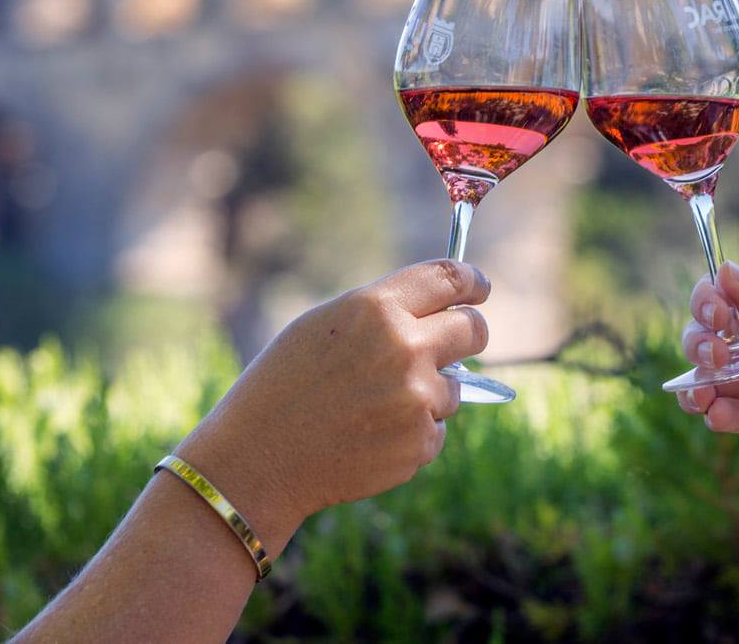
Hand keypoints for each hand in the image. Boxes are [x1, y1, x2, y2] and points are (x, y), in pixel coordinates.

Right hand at [173, 260, 489, 548]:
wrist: (259, 460)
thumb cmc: (284, 386)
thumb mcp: (324, 326)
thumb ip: (383, 313)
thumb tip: (438, 312)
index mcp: (377, 309)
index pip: (450, 279)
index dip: (472, 281)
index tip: (479, 288)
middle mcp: (405, 348)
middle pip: (474, 330)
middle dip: (470, 333)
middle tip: (459, 341)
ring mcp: (417, 398)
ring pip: (454, 386)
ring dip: (429, 392)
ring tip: (373, 407)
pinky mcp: (420, 442)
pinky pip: (435, 429)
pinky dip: (412, 432)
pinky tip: (370, 437)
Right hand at [678, 262, 738, 510]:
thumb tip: (725, 273)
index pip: (733, 294)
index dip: (712, 301)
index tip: (716, 315)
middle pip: (717, 337)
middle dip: (700, 341)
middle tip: (713, 355)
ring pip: (720, 379)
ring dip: (698, 382)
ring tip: (700, 393)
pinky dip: (719, 415)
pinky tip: (717, 413)